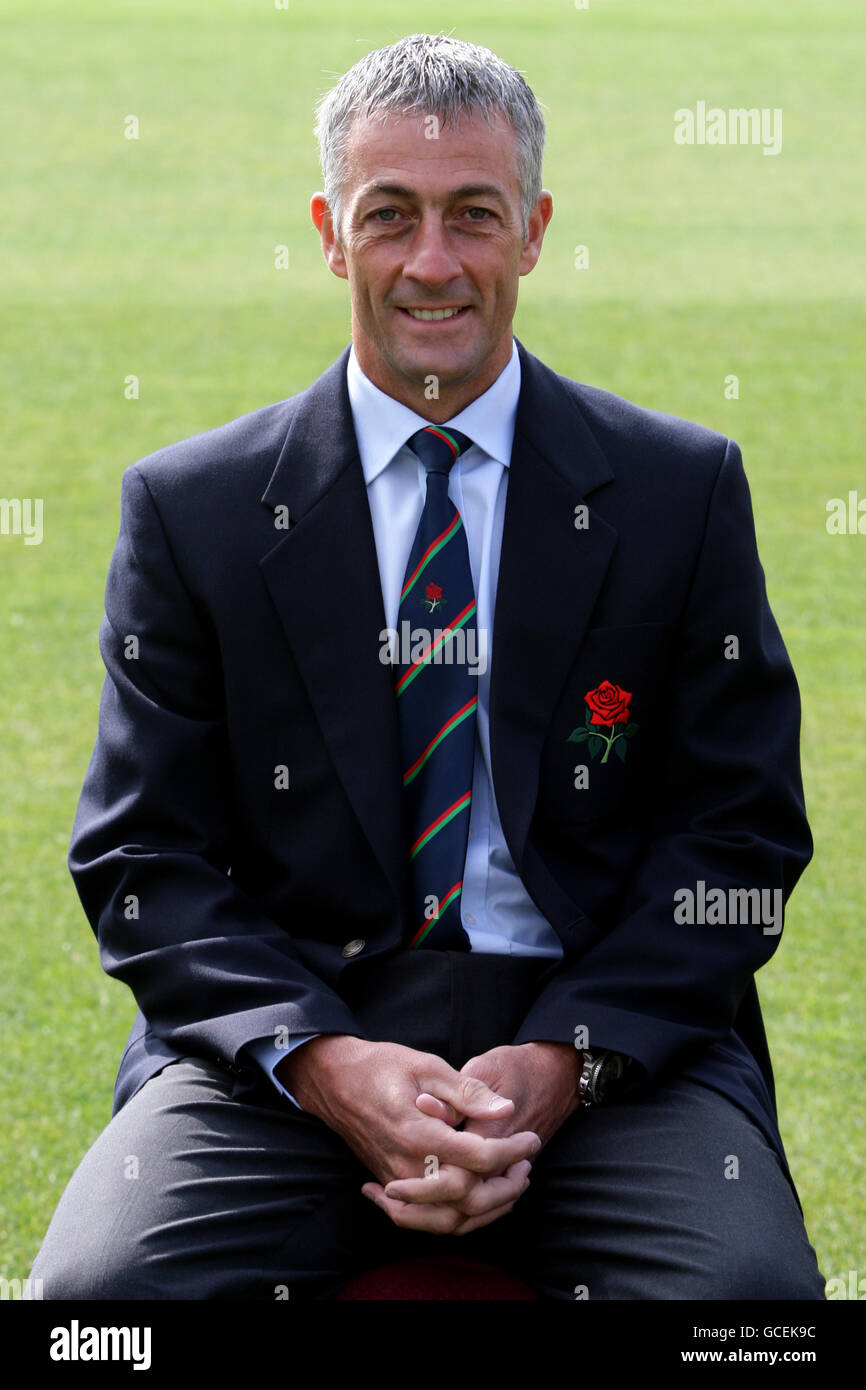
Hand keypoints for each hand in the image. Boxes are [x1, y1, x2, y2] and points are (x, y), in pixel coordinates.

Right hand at [278, 1035, 540, 1234]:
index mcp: (417, 1132)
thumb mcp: (426, 1064)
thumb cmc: (380, 1066)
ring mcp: (394, 1180)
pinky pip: (427, 1218)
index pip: (476, 1158)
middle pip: (466, 1200)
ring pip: (447, 1220)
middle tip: (526, 1164)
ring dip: (485, 1209)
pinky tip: (475, 1197)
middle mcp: (405, 1166)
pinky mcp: (389, 1185)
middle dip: (505, 1187)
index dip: (512, 1152)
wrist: (333, 1082)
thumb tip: (506, 1110)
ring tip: (508, 1182)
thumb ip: (467, 1090)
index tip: (532, 1140)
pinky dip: (457, 1216)